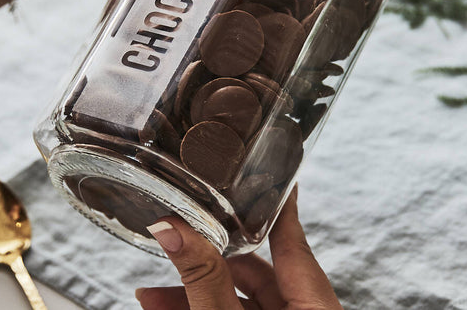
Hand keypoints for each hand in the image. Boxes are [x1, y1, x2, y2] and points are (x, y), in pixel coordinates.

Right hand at [137, 187, 343, 308]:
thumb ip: (203, 280)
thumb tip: (172, 228)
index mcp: (315, 308)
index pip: (295, 240)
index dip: (281, 203)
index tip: (276, 171)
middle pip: (258, 272)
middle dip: (210, 260)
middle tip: (177, 241)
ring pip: (240, 300)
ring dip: (197, 293)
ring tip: (151, 296)